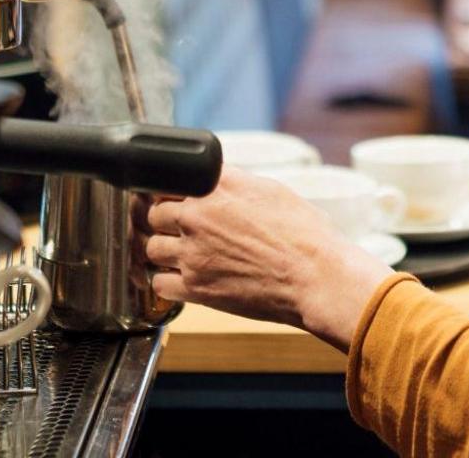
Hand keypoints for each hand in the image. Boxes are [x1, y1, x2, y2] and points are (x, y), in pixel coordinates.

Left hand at [143, 168, 395, 350]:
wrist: (316, 278)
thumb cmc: (305, 236)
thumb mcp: (270, 190)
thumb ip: (233, 183)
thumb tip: (213, 180)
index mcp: (216, 187)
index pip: (167, 181)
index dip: (168, 192)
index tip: (172, 199)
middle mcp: (198, 216)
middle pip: (154, 215)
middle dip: (164, 222)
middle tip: (177, 230)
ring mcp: (193, 254)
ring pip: (151, 248)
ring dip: (162, 251)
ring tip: (178, 255)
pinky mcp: (196, 288)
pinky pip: (159, 284)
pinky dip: (166, 282)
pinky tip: (180, 280)